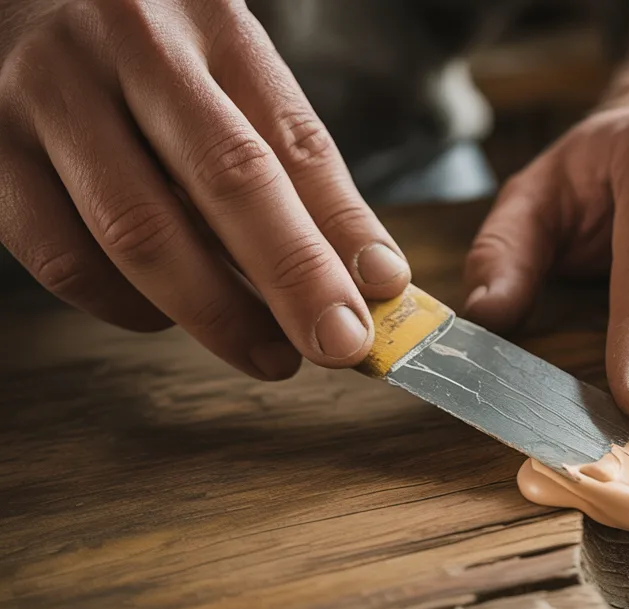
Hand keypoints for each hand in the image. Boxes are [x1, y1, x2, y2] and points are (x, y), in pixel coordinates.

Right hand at [0, 0, 410, 379]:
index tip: (381, 299)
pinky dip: (125, 306)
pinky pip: (62, 258)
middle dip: (293, 279)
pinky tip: (165, 317)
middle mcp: (128, 49)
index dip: (343, 230)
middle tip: (335, 346)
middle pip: (226, 179)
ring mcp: (46, 96)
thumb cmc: (144, 43)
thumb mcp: (230, 69)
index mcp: (210, 22)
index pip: (293, 139)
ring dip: (214, 312)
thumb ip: (296, 162)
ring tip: (268, 353)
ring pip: (138, 231)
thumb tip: (372, 276)